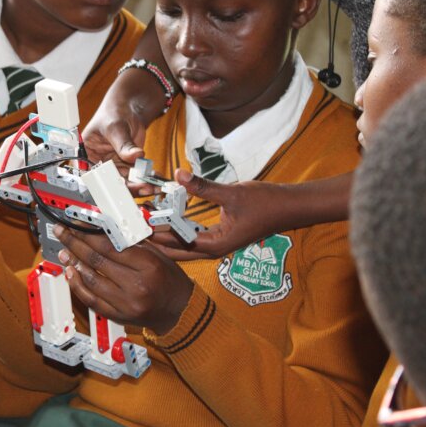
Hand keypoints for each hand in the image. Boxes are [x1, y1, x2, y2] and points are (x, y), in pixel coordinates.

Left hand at [54, 224, 193, 335]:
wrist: (179, 310)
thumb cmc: (169, 279)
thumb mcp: (157, 254)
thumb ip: (131, 243)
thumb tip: (103, 228)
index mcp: (148, 266)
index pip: (110, 246)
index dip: (89, 234)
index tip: (77, 225)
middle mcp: (136, 286)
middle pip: (97, 261)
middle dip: (75, 244)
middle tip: (62, 233)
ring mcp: (126, 303)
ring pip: (91, 280)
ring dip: (74, 264)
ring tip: (64, 252)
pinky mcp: (118, 315)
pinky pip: (91, 300)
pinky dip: (78, 286)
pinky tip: (70, 273)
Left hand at [149, 170, 284, 259]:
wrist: (290, 207)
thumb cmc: (265, 203)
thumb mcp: (231, 193)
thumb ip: (203, 186)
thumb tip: (179, 175)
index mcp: (215, 244)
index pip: (176, 243)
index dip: (156, 232)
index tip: (138, 222)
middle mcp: (213, 249)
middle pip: (175, 251)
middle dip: (156, 239)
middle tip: (135, 226)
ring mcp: (217, 245)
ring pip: (183, 246)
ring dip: (165, 235)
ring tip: (145, 221)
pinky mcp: (219, 237)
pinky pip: (191, 238)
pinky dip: (177, 230)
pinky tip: (167, 217)